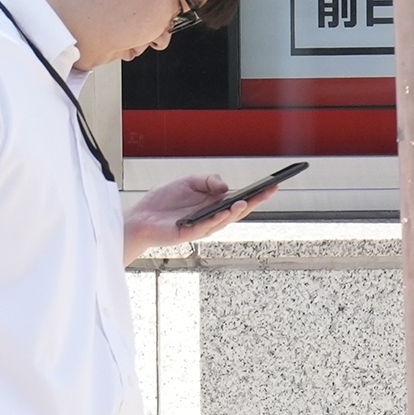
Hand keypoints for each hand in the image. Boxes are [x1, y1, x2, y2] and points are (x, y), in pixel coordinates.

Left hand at [125, 174, 258, 260]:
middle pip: (238, 210)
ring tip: (247, 200)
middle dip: (255, 202)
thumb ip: (207, 181)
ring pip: (225, 219)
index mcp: (213, 204)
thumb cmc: (164, 201)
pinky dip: (217, 218)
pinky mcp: (190, 233)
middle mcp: (212, 217)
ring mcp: (203, 226)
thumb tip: (225, 186)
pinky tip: (224, 210)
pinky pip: (206, 226)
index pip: (239, 199)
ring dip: (237, 210)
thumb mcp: (188, 182)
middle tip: (270, 192)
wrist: (141, 216)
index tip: (272, 185)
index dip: (256, 194)